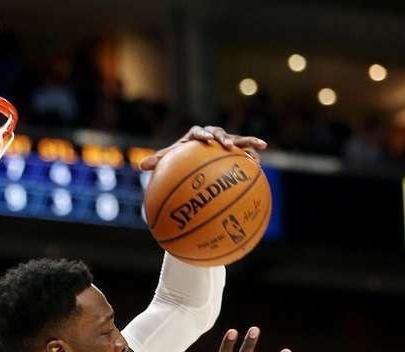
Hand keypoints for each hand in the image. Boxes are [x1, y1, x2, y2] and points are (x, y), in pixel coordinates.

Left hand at [140, 125, 266, 170]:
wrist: (193, 156)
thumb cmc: (180, 159)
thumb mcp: (168, 160)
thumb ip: (158, 161)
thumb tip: (141, 166)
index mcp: (195, 135)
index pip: (198, 132)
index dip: (203, 135)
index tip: (206, 140)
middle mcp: (211, 135)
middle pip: (220, 133)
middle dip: (225, 138)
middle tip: (228, 146)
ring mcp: (223, 141)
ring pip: (237, 139)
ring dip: (247, 142)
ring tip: (260, 146)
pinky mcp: (233, 150)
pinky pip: (244, 152)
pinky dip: (253, 154)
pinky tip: (262, 161)